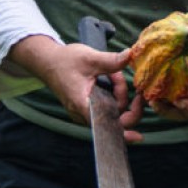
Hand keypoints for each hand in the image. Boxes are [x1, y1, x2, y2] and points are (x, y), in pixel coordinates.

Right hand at [9, 35, 135, 129]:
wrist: (48, 62)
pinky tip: (112, 79)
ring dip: (118, 92)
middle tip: (121, 78)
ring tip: (111, 74)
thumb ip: (111, 60)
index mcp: (83, 104)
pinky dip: (113, 94)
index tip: (139, 132)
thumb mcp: (90, 58)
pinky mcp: (87, 108)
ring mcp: (85, 112)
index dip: (124, 129)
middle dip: (124, 98)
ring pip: (112, 110)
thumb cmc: (65, 61)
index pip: (106, 124)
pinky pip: (106, 106)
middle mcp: (84, 113)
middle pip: (114, 117)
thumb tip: (130, 56)